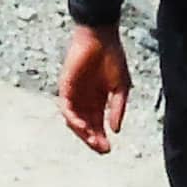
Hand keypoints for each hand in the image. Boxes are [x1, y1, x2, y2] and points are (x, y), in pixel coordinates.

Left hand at [58, 24, 131, 152]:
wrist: (100, 37)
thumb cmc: (112, 57)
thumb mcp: (121, 87)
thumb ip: (118, 108)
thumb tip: (116, 130)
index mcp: (98, 101)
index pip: (97, 126)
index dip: (102, 138)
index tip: (109, 149)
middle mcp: (84, 101)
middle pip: (85, 127)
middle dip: (92, 140)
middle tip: (102, 149)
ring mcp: (74, 94)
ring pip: (74, 121)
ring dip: (82, 133)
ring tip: (93, 141)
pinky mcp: (65, 87)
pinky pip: (66, 108)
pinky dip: (73, 119)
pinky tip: (83, 127)